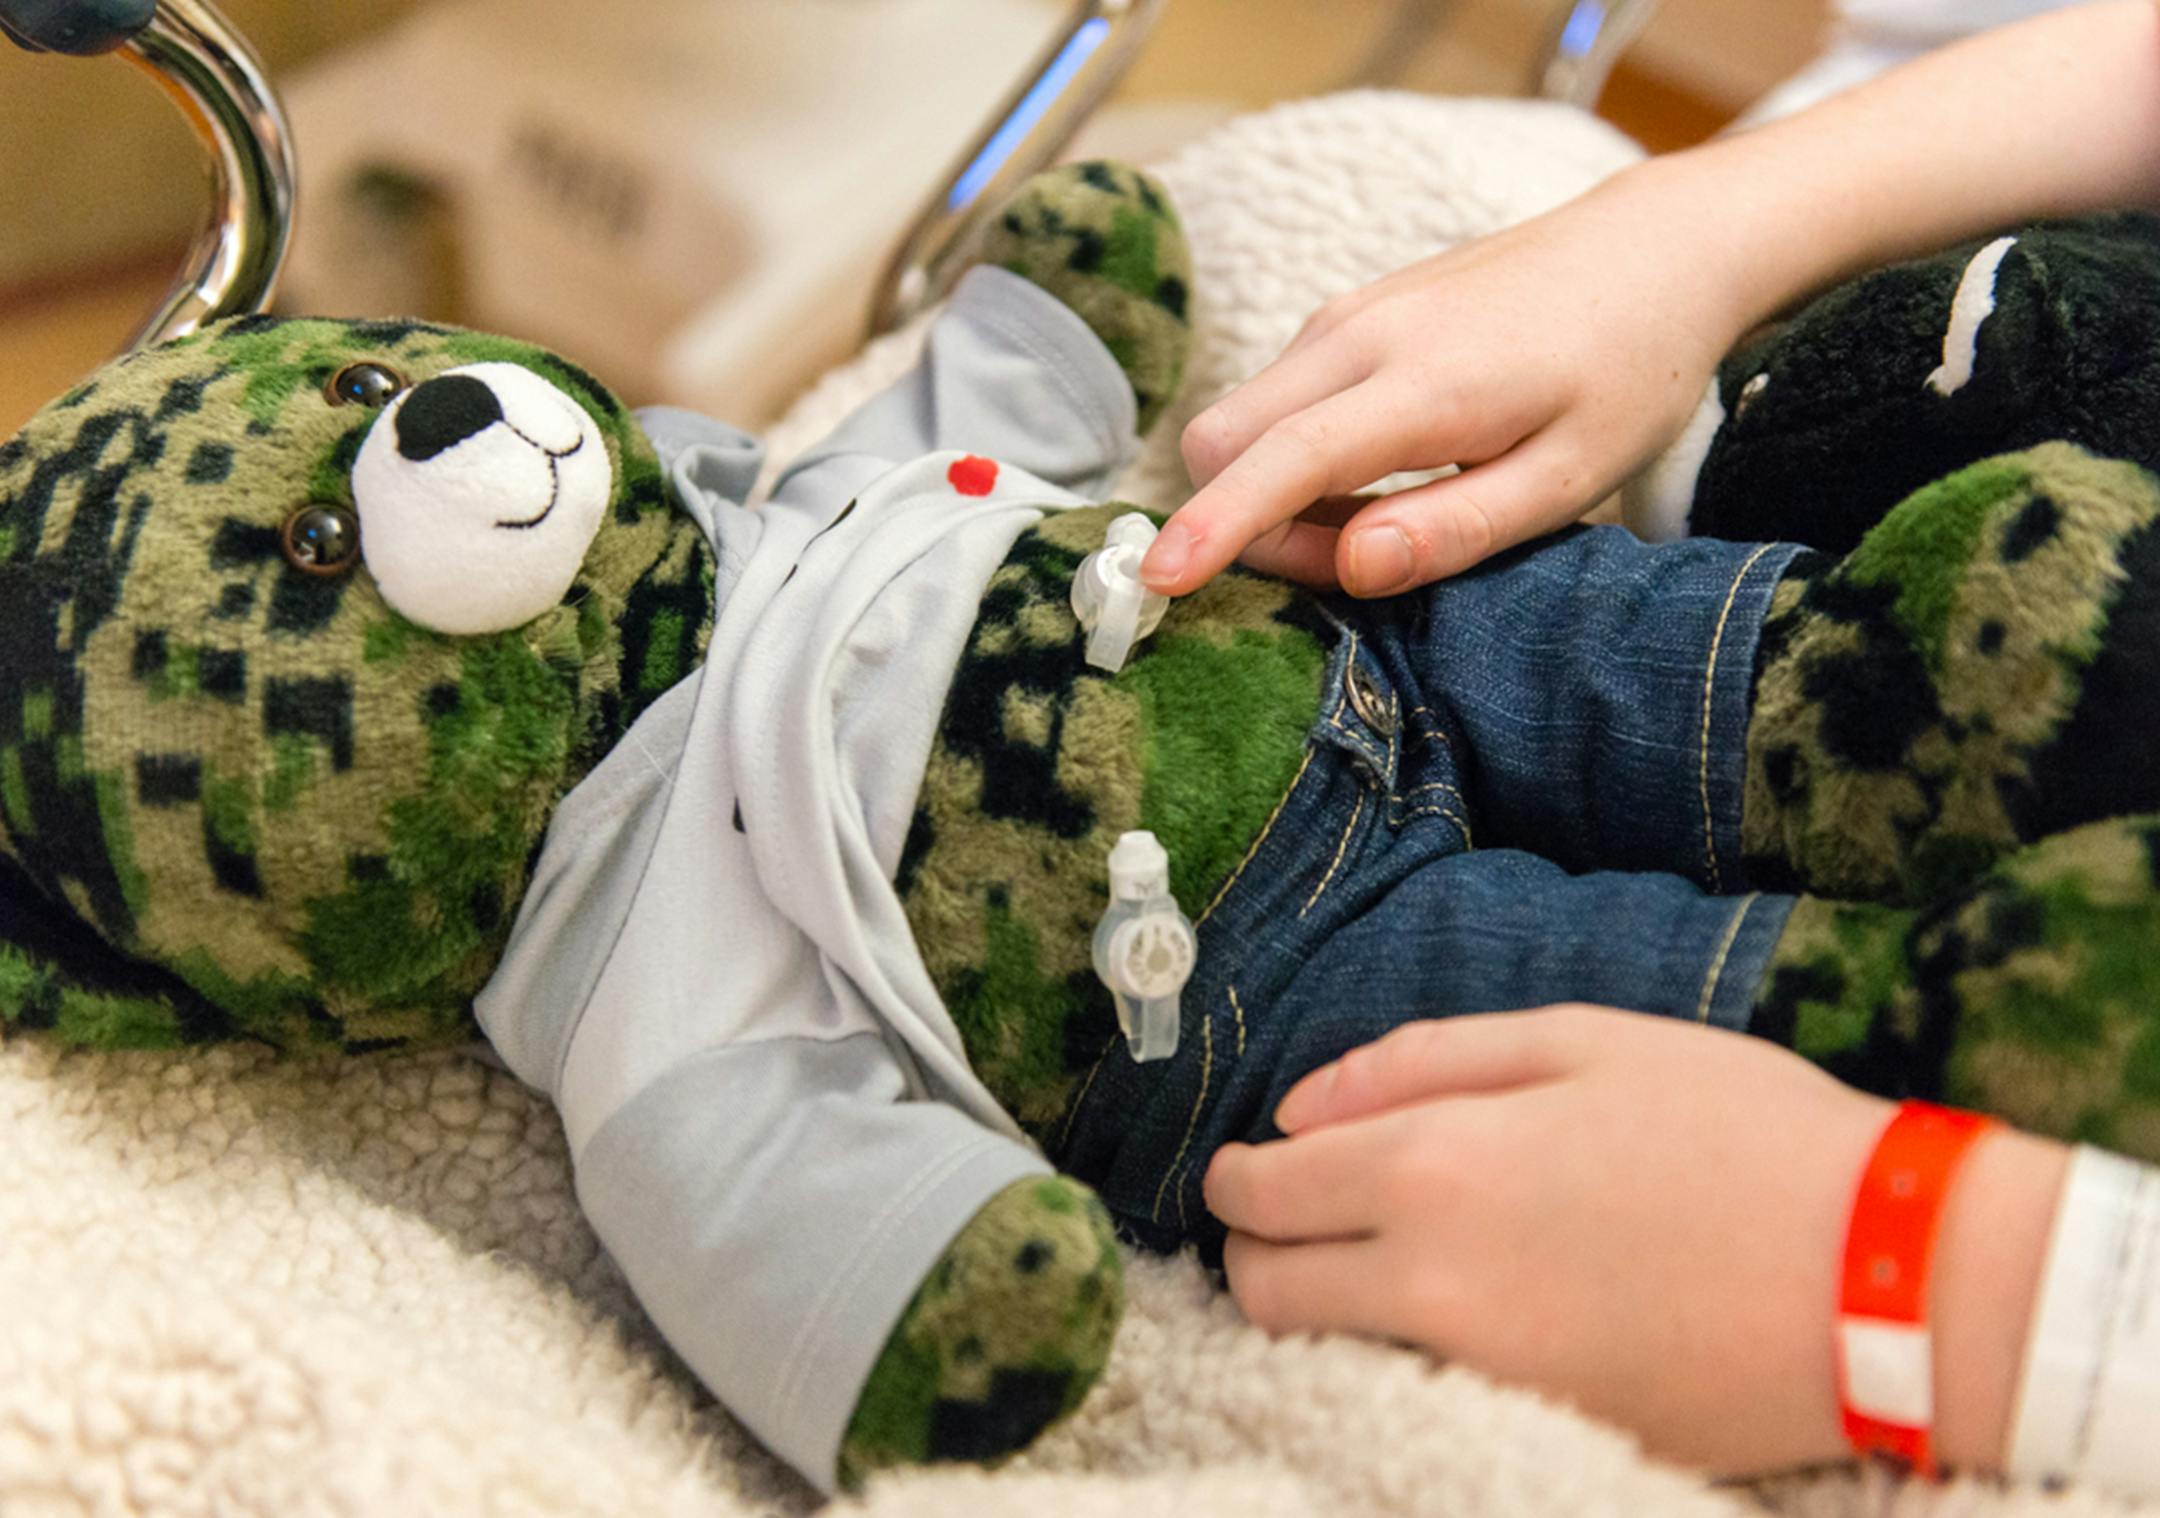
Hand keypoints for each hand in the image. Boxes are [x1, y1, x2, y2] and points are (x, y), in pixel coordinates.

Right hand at [1144, 163, 1745, 597]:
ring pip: (1242, 421)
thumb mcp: (1571, 477)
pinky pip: (1277, 400)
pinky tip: (1379, 478)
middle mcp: (1363, 335)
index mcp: (1426, 384)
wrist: (1651, 249)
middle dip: (1244, 521)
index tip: (1157, 581)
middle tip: (1345, 565)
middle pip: (1222, 438)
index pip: (1285, 461)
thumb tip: (1351, 568)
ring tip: (1383, 523)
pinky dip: (1296, 459)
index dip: (1216, 528)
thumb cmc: (1625, 373)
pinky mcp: (1348, 315)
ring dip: (1274, 495)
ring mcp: (1347, 316)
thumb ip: (1457, 527)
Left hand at [1203, 1006, 2065, 1475]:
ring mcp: (1479, 1374)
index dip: (1235, 1178)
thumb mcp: (1582, 1043)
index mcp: (1434, 1164)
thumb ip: (1422, 1061)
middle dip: (1253, 1247)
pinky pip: (1406, 1397)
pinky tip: (1436, 1319)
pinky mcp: (1532, 1430)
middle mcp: (1431, 1280)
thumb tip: (1300, 1104)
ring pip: (1317, 1355)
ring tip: (1351, 1267)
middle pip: (1264, 1286)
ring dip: (1305, 1308)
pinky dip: (1385, 1360)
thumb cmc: (1739, 1130)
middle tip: (1286, 1221)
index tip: (1247, 1168)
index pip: (1261, 1191)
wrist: (1887, 1275)